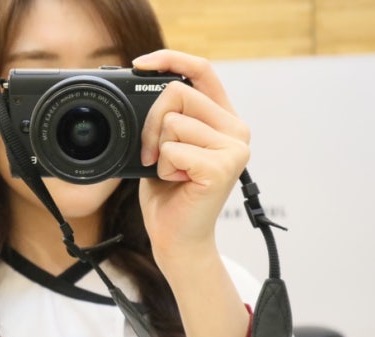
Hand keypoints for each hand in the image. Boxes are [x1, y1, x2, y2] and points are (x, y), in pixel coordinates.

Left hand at [134, 50, 250, 270]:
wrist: (176, 238)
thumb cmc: (169, 193)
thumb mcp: (165, 144)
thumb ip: (167, 115)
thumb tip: (146, 87)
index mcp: (222, 118)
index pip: (202, 70)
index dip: (170, 59)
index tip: (139, 64)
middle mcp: (235, 129)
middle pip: (177, 92)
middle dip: (150, 122)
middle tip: (151, 153)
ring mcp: (234, 148)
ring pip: (172, 122)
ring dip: (158, 151)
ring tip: (171, 172)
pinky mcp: (222, 167)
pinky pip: (173, 149)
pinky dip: (163, 167)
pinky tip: (177, 182)